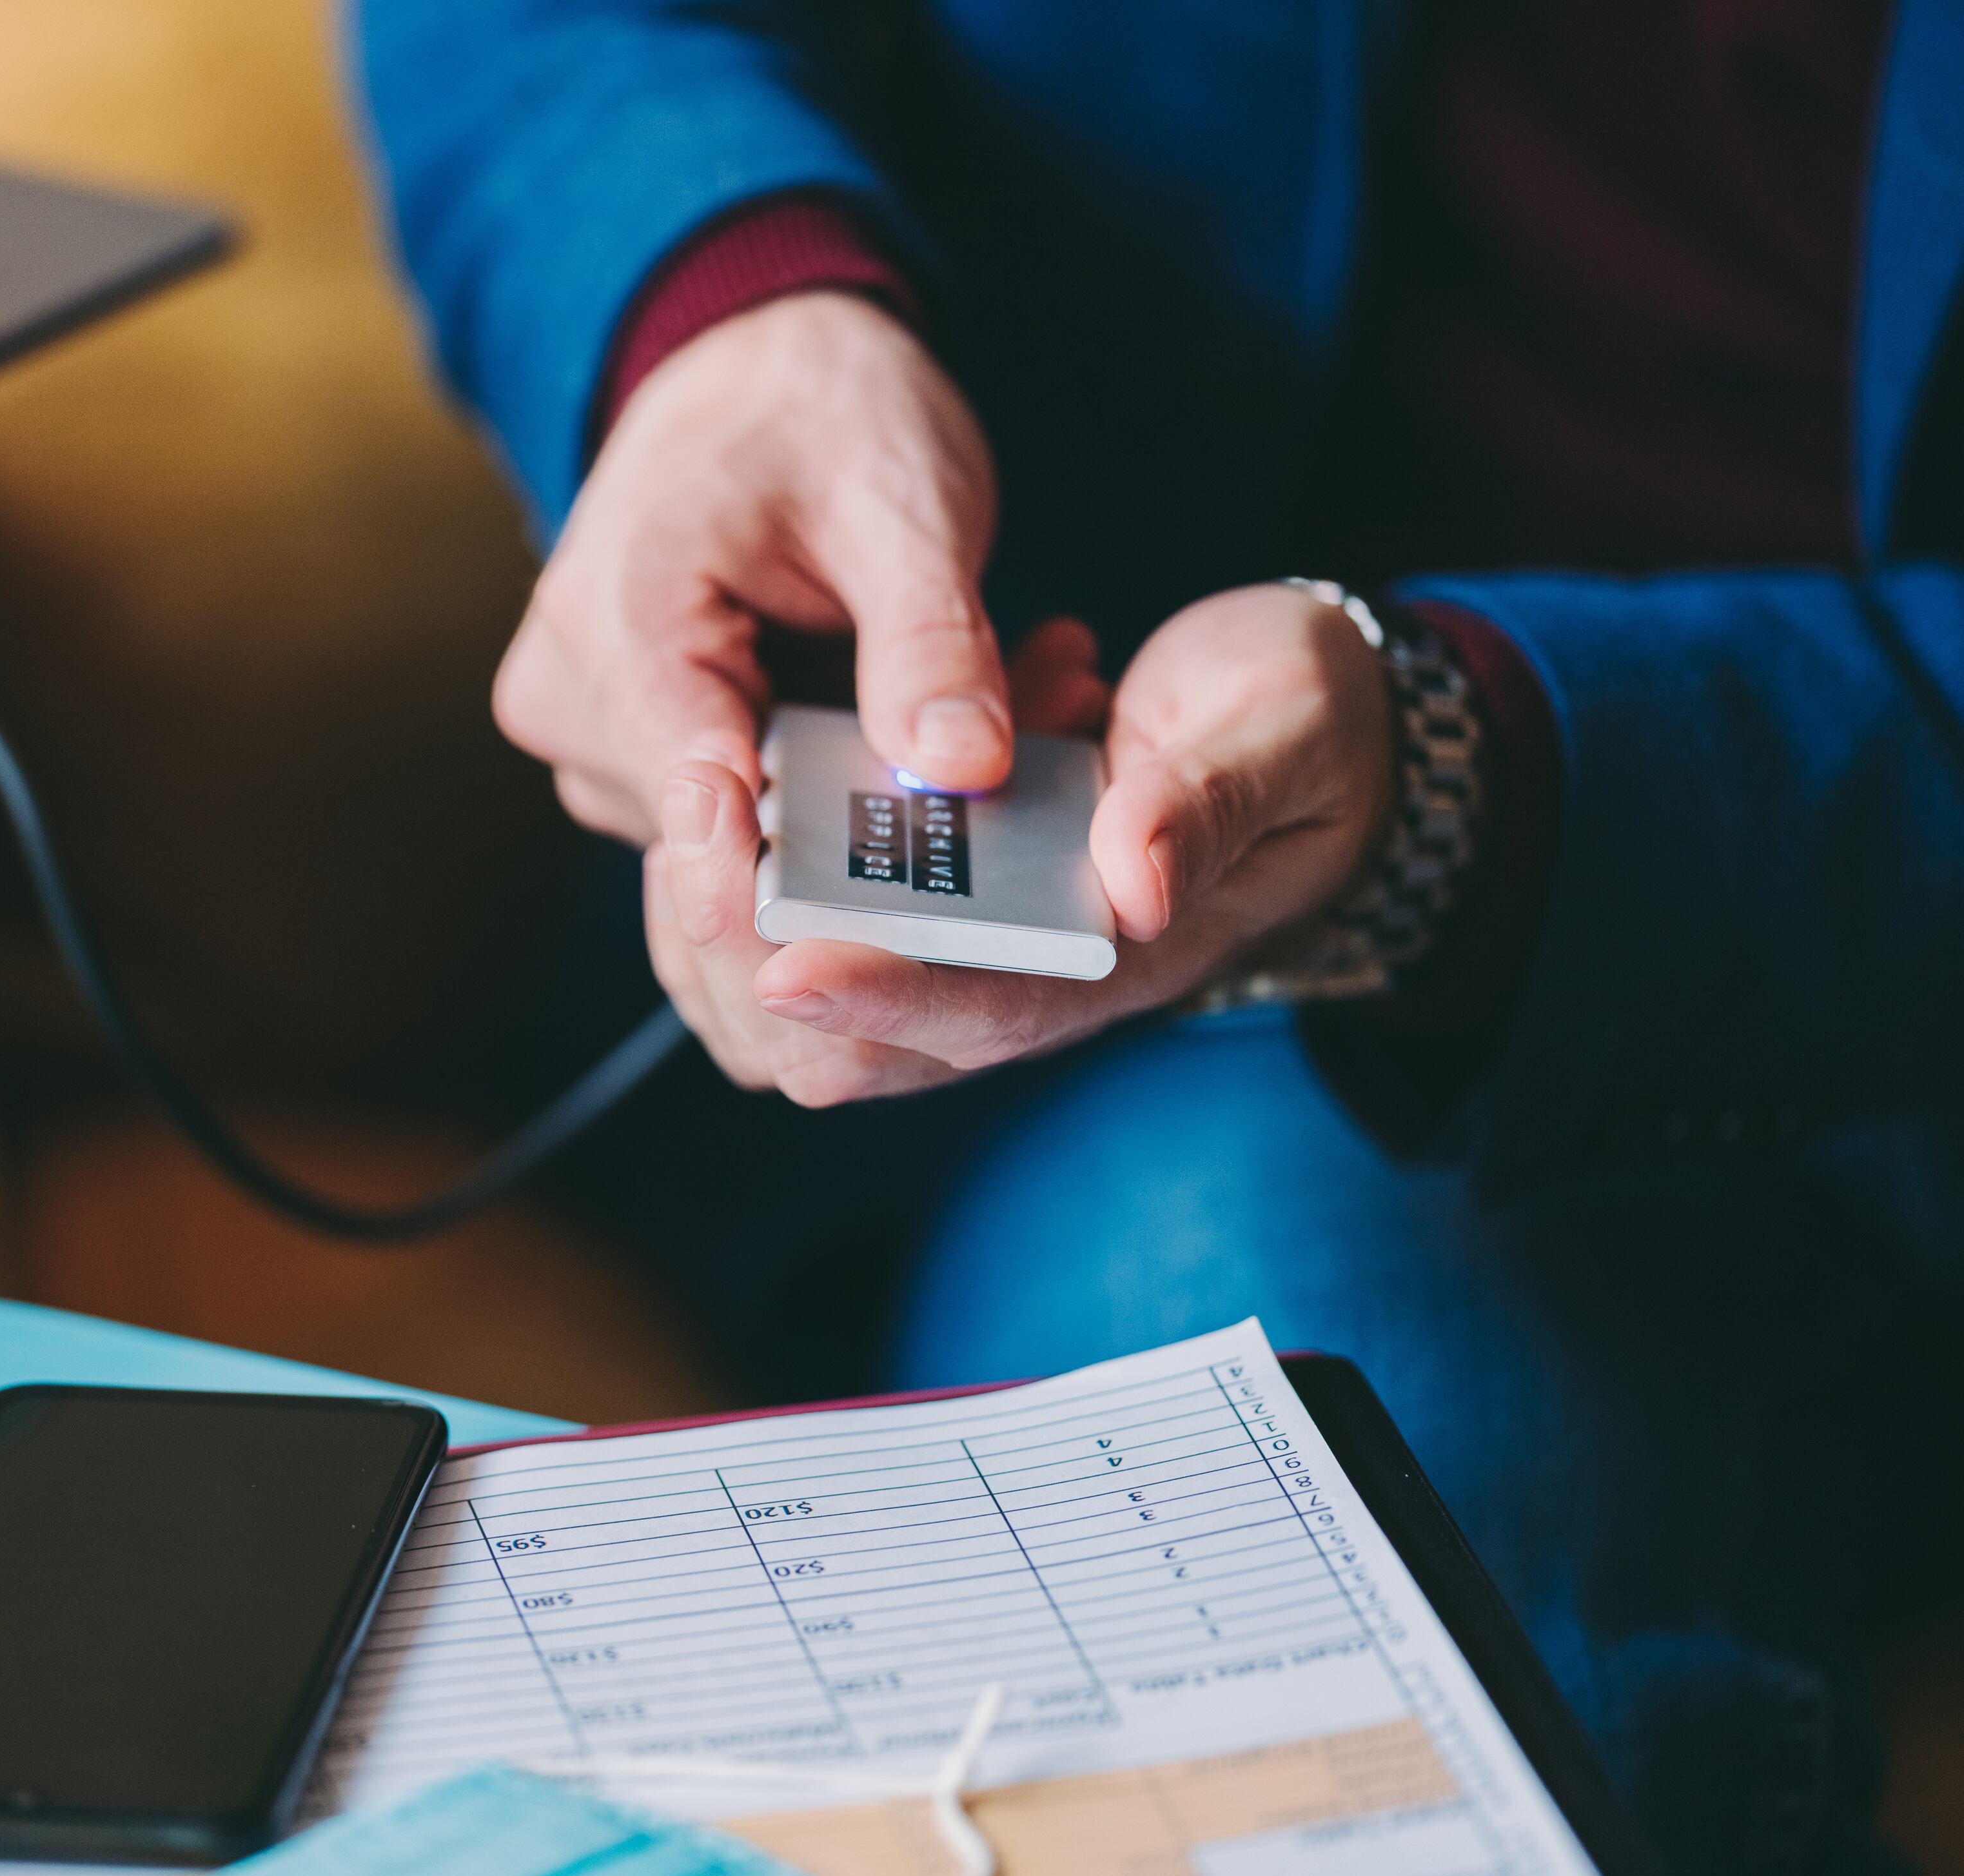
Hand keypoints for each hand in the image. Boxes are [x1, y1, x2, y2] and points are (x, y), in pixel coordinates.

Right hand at [497, 292, 1084, 841]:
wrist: (756, 366)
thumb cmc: (820, 408)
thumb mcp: (902, 505)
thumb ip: (928, 642)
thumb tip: (960, 770)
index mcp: (618, 621)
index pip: (703, 805)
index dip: (823, 855)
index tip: (935, 861)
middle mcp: (567, 699)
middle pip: (723, 835)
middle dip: (865, 814)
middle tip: (1017, 727)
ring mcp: (584, 732)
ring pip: (733, 837)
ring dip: (849, 799)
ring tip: (961, 707)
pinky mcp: (620, 747)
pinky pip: (728, 811)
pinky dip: (818, 780)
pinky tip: (888, 717)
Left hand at [646, 582, 1394, 1104]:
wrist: (1292, 709)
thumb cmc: (1300, 728)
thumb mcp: (1281, 736)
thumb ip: (1208, 805)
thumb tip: (1132, 882)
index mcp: (1118, 960)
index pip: (986, 1015)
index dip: (884, 1002)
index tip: (787, 963)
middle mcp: (1026, 973)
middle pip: (856, 1037)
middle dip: (756, 952)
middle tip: (704, 820)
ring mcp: (966, 938)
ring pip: (803, 979)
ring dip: (736, 898)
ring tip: (718, 779)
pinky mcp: (925, 888)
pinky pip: (807, 901)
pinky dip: (773, 831)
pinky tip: (773, 746)